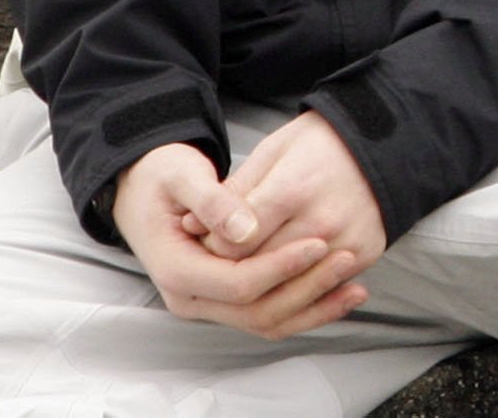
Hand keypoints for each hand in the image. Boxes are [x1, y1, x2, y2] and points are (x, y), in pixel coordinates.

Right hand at [111, 141, 369, 339]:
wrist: (143, 190)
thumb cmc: (163, 178)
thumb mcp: (182, 177)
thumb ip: (213, 202)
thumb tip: (244, 230)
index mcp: (177, 270)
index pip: (237, 284)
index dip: (281, 267)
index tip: (320, 243)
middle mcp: (190, 298)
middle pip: (255, 311)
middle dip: (304, 289)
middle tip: (345, 260)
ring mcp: (208, 304)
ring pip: (265, 320)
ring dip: (311, 306)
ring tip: (354, 284)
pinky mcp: (225, 300)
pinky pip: (267, 315)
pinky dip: (304, 308)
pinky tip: (339, 293)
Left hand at [212, 110, 388, 283]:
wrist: (386, 143)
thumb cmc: (321, 143)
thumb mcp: (272, 152)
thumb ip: (233, 193)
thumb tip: (191, 227)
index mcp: (293, 190)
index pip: (235, 245)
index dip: (213, 248)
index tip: (207, 241)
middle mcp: (322, 222)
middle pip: (259, 272)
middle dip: (233, 271)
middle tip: (220, 262)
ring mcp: (347, 242)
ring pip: (288, 290)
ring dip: (264, 287)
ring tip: (249, 273)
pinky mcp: (365, 254)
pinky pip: (321, 289)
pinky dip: (298, 288)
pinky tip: (284, 277)